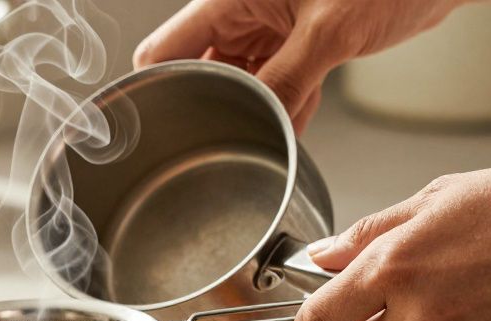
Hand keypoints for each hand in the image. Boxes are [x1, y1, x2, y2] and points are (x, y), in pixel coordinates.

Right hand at [134, 0, 463, 130]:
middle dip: (218, 106)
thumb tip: (261, 125)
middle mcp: (243, 13)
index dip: (161, 89)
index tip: (168, 128)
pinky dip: (287, 105)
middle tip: (229, 138)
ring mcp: (270, 29)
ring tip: (272, 129)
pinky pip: (275, 84)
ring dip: (257, 110)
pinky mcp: (300, 42)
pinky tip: (299, 120)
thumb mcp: (329, 32)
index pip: (164, 50)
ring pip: (241, 83)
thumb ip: (287, 82)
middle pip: (202, 71)